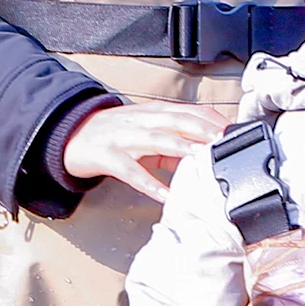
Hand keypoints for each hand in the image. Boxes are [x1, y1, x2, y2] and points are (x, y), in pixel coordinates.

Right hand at [62, 101, 227, 204]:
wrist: (70, 135)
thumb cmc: (113, 133)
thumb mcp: (146, 133)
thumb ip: (174, 142)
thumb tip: (204, 155)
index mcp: (153, 113)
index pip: (189, 110)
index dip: (213, 119)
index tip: (234, 132)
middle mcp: (141, 120)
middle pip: (178, 120)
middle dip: (204, 130)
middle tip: (227, 143)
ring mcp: (123, 137)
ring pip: (157, 139)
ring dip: (183, 149)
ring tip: (203, 160)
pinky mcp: (107, 157)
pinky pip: (131, 171)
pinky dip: (150, 183)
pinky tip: (166, 195)